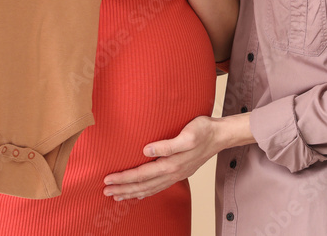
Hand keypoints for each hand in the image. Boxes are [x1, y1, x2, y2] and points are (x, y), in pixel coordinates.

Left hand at [102, 116, 223, 200]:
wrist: (220, 135)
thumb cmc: (203, 130)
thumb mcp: (187, 134)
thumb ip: (168, 144)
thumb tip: (147, 149)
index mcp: (171, 164)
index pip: (141, 174)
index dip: (123, 178)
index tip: (107, 179)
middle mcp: (172, 173)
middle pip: (143, 185)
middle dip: (123, 189)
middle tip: (106, 191)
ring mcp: (176, 175)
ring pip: (150, 189)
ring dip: (133, 193)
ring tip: (118, 196)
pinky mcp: (179, 172)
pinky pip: (159, 187)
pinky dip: (147, 192)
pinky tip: (141, 193)